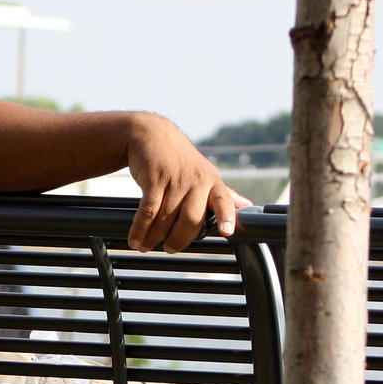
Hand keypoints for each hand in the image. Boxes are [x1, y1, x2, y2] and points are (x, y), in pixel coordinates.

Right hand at [124, 114, 250, 252]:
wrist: (152, 135)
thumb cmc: (180, 161)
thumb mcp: (204, 174)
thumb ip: (223, 194)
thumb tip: (247, 206)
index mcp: (212, 182)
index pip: (224, 201)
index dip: (226, 216)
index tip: (226, 232)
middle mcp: (196, 181)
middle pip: (190, 218)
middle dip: (179, 239)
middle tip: (169, 248)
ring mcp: (175, 180)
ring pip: (166, 218)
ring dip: (154, 237)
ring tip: (146, 246)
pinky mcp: (154, 179)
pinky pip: (148, 210)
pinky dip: (140, 228)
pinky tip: (135, 238)